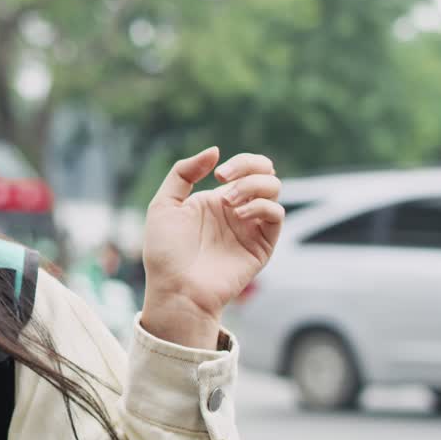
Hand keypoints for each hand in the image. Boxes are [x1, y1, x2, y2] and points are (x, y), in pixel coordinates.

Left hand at [141, 148, 282, 348]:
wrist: (175, 288)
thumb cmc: (165, 251)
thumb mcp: (164, 204)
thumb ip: (184, 172)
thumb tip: (215, 151)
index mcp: (216, 200)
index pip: (246, 168)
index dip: (240, 161)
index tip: (218, 173)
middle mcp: (237, 211)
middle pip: (266, 173)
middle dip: (250, 165)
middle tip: (225, 179)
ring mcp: (251, 227)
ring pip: (274, 189)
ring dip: (253, 186)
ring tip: (229, 202)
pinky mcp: (262, 246)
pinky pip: (276, 215)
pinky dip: (261, 206)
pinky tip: (238, 214)